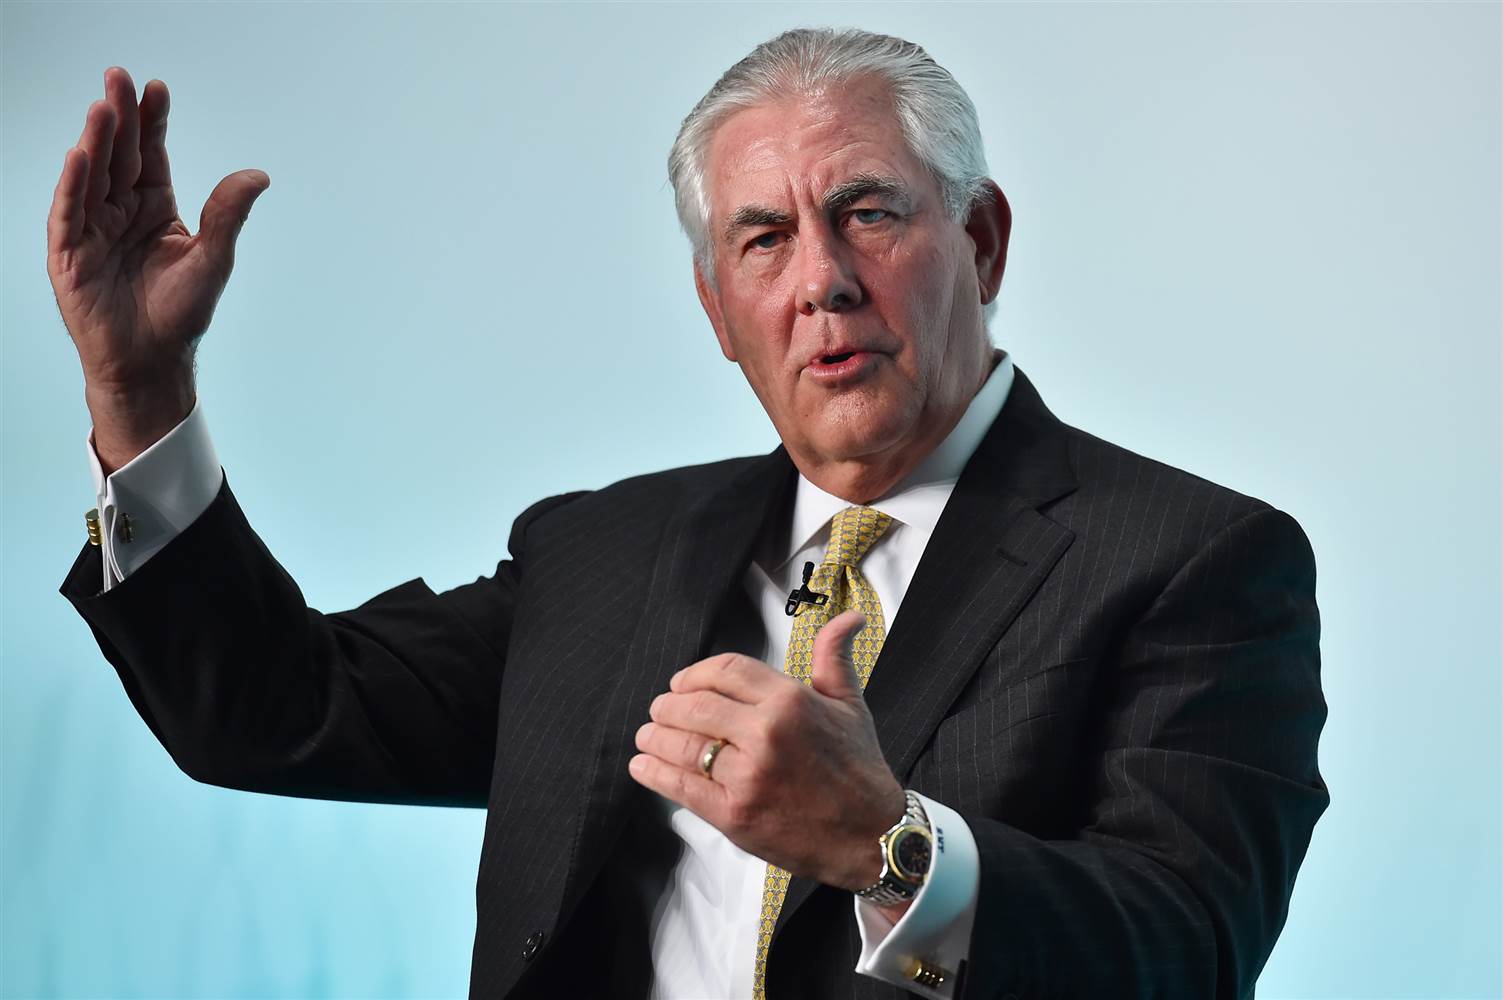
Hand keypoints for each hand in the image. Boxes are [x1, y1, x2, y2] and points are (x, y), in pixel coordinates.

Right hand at [46, 66, 269, 472]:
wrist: (152, 361)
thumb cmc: (181, 313)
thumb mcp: (212, 258)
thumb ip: (228, 214)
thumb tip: (259, 174)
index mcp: (154, 208)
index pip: (151, 155)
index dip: (152, 123)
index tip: (158, 88)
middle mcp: (120, 211)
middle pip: (118, 156)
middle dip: (119, 117)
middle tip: (119, 77)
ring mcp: (92, 229)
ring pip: (92, 176)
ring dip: (96, 142)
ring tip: (102, 106)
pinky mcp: (70, 254)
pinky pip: (70, 212)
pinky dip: (74, 184)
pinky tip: (80, 155)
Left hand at [629, 610, 905, 893]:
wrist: (873, 836)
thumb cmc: (860, 771)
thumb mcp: (851, 705)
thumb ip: (834, 658)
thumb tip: (847, 619)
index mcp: (789, 700)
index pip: (724, 671)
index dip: (694, 674)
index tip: (682, 683)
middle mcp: (765, 733)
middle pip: (694, 706)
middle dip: (668, 706)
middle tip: (659, 709)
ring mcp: (748, 775)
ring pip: (683, 745)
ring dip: (655, 737)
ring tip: (647, 736)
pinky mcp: (734, 814)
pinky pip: (681, 786)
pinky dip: (655, 773)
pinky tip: (644, 766)